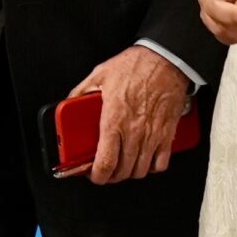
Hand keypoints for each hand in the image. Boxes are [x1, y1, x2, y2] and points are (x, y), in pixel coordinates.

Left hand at [68, 46, 190, 185]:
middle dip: (112, 175)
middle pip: (122, 171)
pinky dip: (153, 166)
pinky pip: (161, 163)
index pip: (105, 162)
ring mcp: (152, 135)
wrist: (166, 60)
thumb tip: (69, 102)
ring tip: (124, 165)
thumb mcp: (100, 74)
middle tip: (107, 169)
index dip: (98, 176)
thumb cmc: (136, 66)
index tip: (94, 175)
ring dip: (130, 172)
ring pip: (141, 170)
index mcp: (114, 119)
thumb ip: (82, 91)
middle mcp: (133, 132)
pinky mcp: (167, 133)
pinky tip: (146, 159)